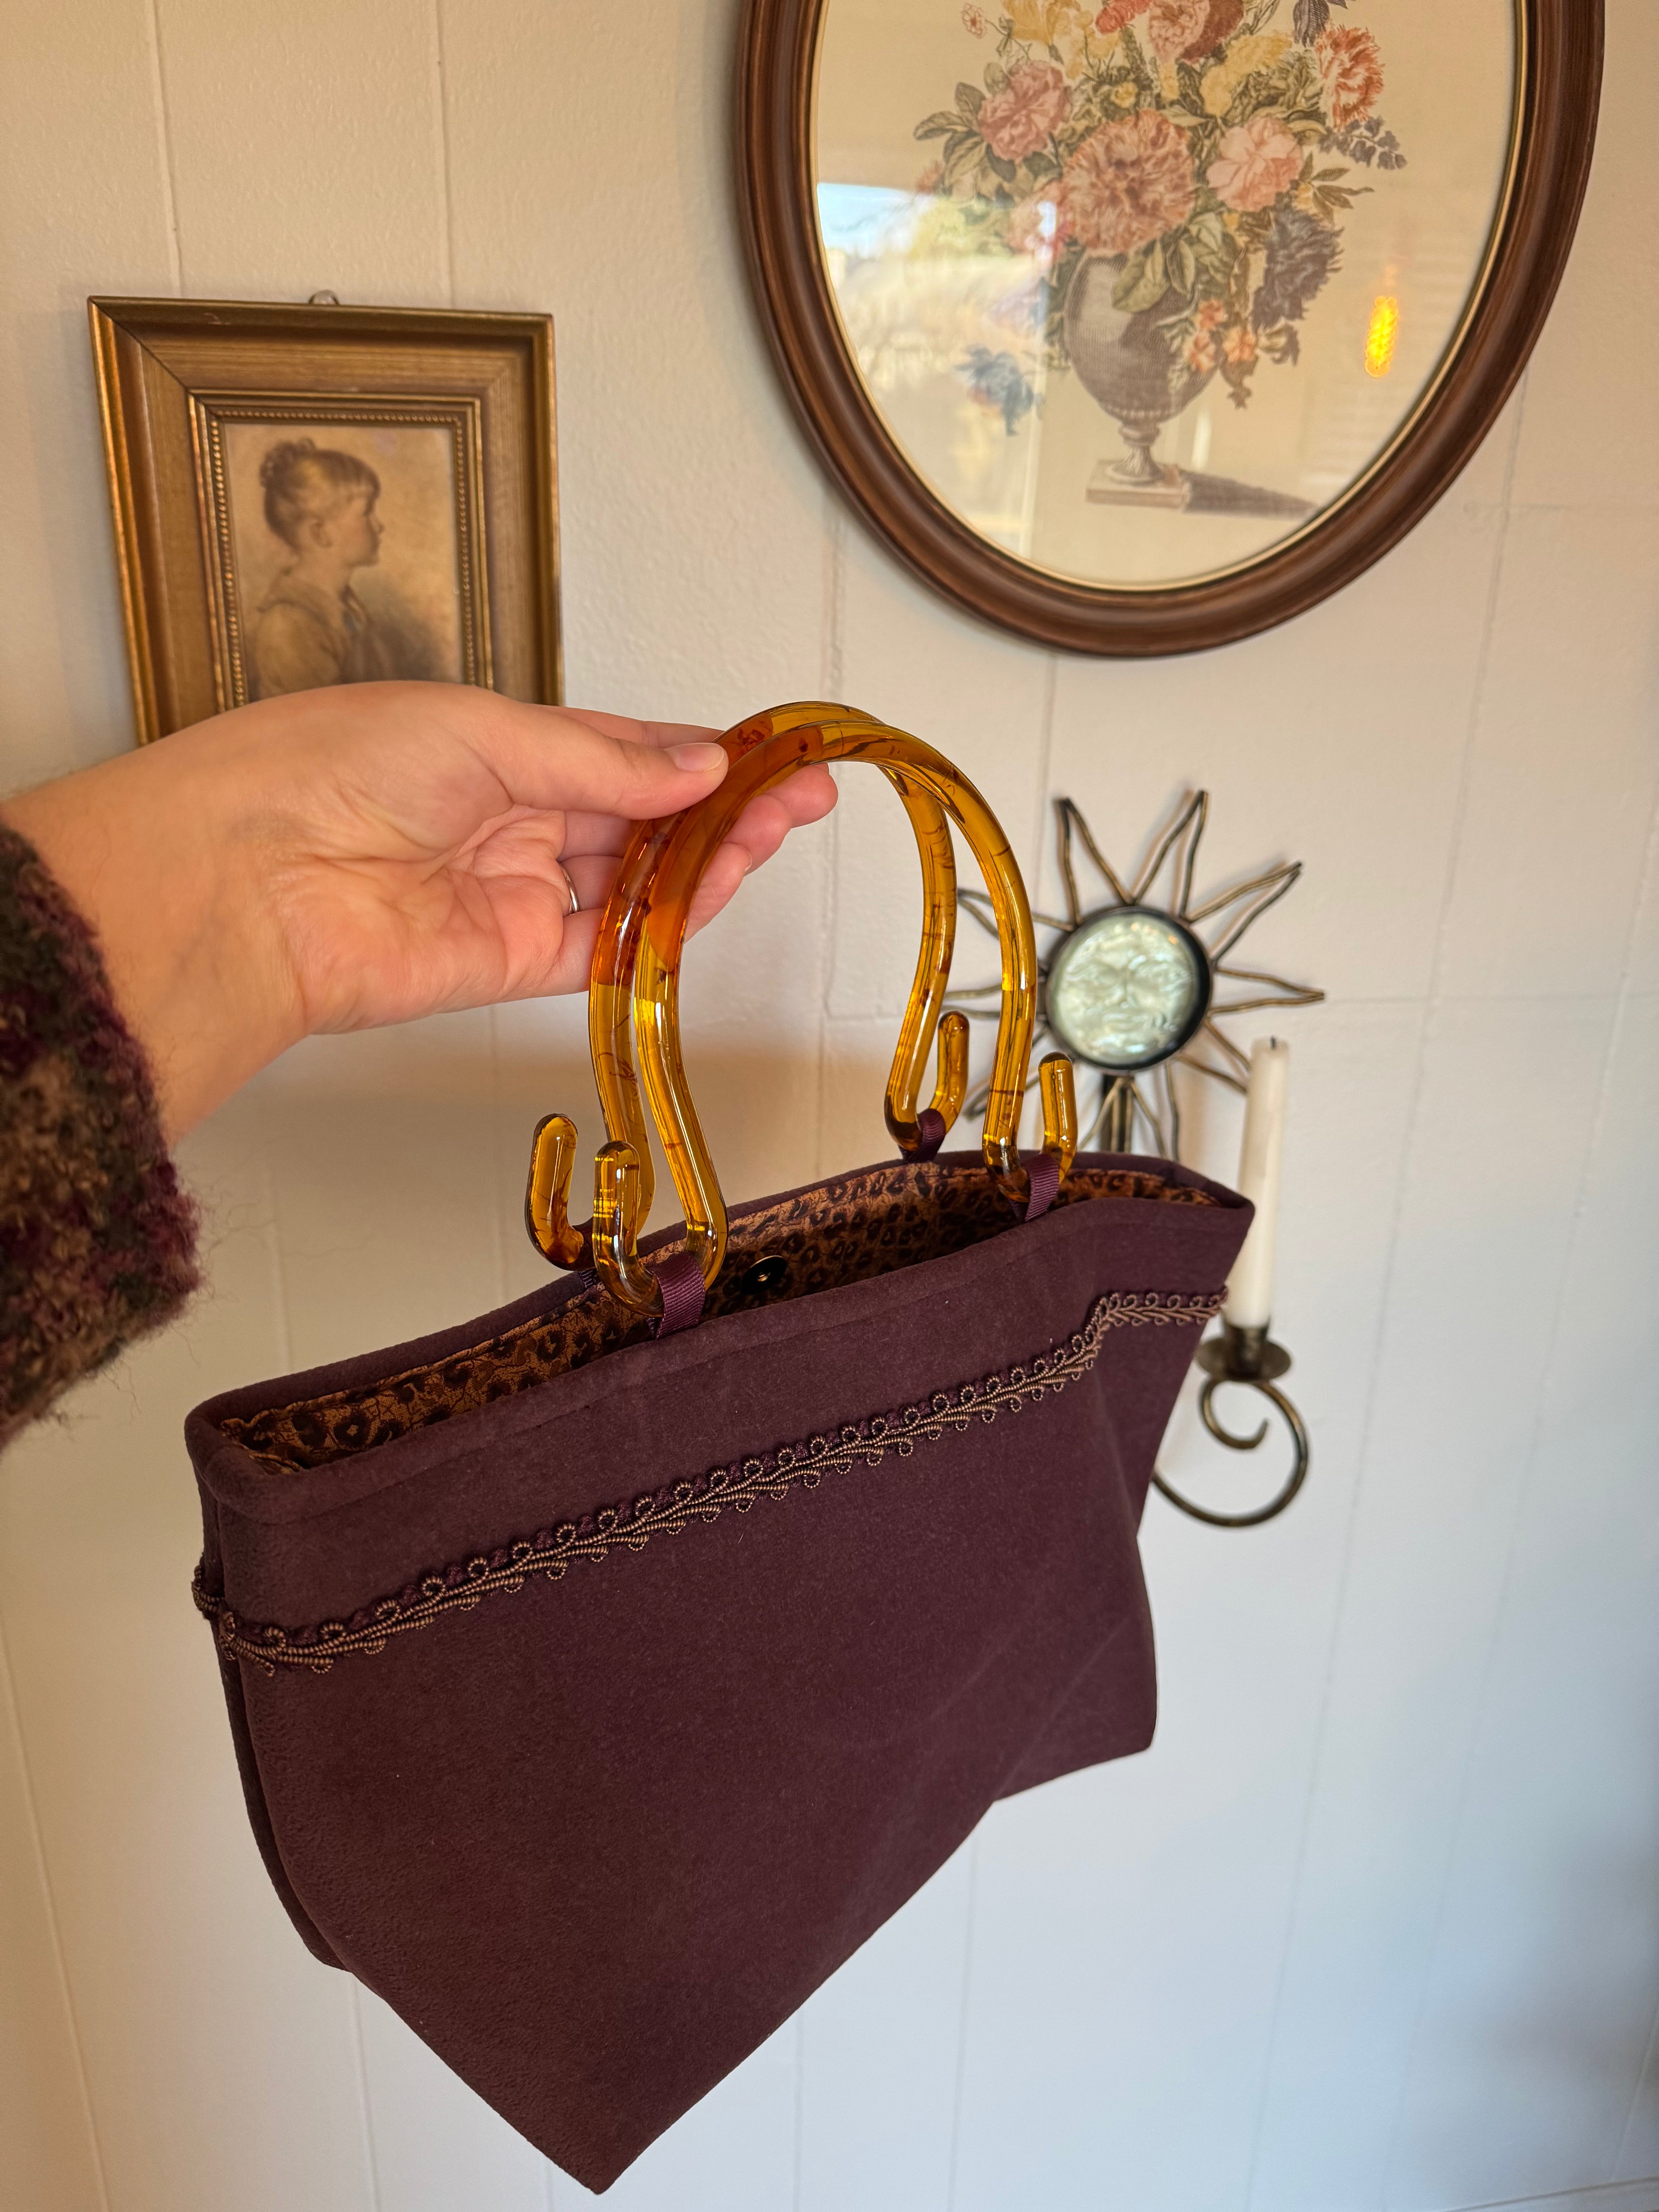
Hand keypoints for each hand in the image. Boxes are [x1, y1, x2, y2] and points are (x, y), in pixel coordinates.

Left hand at [2, 683, 836, 1138]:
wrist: (251, 877)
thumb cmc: (325, 772)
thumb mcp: (483, 731)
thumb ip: (600, 762)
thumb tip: (694, 768)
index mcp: (492, 746)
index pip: (620, 750)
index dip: (698, 754)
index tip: (768, 750)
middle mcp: (506, 819)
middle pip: (640, 817)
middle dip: (723, 805)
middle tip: (799, 794)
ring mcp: (512, 892)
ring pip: (636, 882)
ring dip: (709, 859)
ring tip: (776, 830)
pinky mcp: (512, 961)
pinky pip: (610, 946)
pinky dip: (667, 923)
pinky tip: (717, 888)